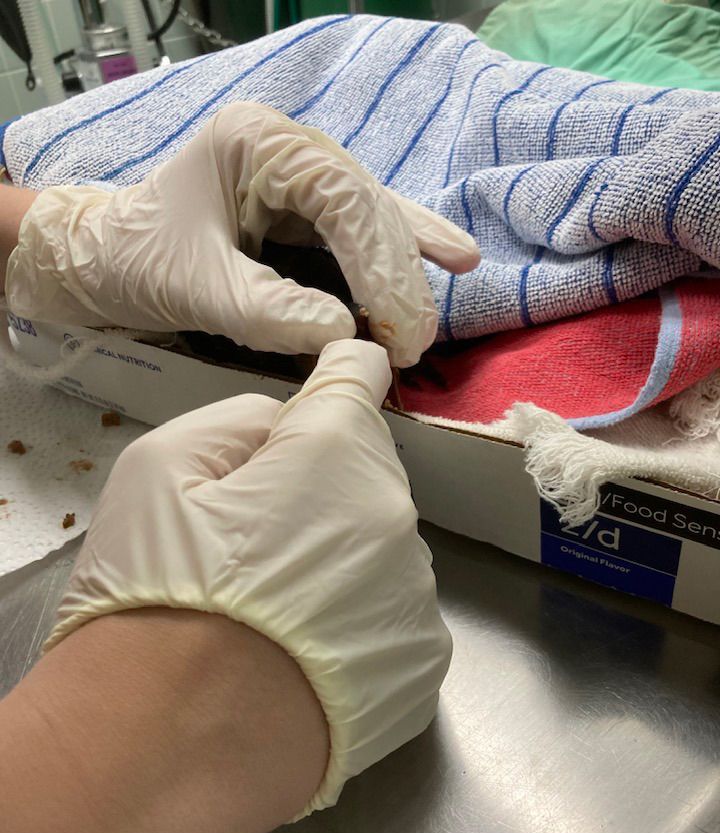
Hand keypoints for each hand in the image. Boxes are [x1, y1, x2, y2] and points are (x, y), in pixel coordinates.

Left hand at [6, 103, 478, 366]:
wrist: (100, 263)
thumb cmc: (137, 261)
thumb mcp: (195, 287)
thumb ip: (267, 311)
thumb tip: (343, 337)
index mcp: (259, 144)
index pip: (342, 196)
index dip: (381, 263)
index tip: (398, 325)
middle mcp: (289, 152)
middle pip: (368, 208)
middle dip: (397, 277)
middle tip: (415, 342)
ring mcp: (300, 180)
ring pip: (374, 220)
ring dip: (404, 275)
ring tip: (428, 326)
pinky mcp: (303, 213)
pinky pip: (361, 233)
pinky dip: (398, 258)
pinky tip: (454, 259)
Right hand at [46, 338, 452, 813]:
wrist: (177, 749)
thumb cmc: (156, 598)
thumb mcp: (155, 469)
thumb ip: (238, 420)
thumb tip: (286, 424)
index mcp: (336, 453)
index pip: (360, 379)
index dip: (336, 380)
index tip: (325, 393)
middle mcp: (397, 517)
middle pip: (367, 475)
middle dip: (324, 487)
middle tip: (255, 543)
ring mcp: (419, 598)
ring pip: (382, 552)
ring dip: (344, 562)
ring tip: (277, 618)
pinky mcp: (424, 671)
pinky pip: (394, 619)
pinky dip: (360, 626)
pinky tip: (308, 661)